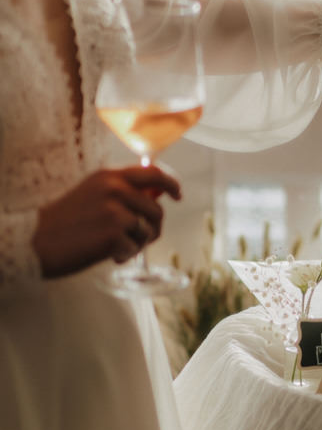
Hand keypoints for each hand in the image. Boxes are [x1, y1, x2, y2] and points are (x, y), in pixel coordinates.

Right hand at [32, 166, 181, 278]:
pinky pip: (135, 249)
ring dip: (138, 244)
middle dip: (154, 227)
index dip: (170, 184)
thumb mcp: (92, 194)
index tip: (177, 195)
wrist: (35, 241)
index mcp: (108, 176)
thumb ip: (121, 192)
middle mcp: (115, 189)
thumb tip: (157, 197)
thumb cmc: (64, 222)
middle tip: (141, 239)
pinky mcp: (114, 234)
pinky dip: (125, 256)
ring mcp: (115, 211)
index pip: (153, 173)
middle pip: (156, 209)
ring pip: (148, 231)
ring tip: (117, 248)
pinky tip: (108, 256)